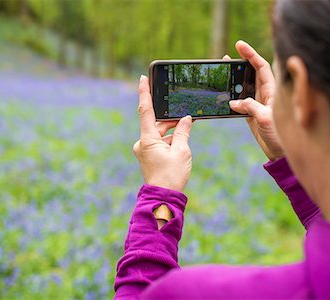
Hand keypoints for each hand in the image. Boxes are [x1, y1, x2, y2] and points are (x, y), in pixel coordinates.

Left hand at [133, 75, 192, 191]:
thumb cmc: (171, 176)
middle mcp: (143, 143)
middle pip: (157, 123)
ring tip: (187, 133)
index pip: (145, 110)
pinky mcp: (149, 156)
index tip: (142, 78)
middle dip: (171, 119)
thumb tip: (185, 119)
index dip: (144, 93)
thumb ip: (183, 132)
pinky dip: (170, 141)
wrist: (163, 198)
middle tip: (185, 115)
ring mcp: (145, 150)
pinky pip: (159, 142)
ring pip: (160, 134)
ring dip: (173, 133)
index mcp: (147, 139)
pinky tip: (181, 144)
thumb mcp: (181, 151)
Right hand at [228, 41, 283, 160]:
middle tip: (226, 58)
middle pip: (252, 74)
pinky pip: (240, 101)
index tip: (239, 45)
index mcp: (272, 91)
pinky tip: (224, 95)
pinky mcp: (252, 114)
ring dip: (234, 80)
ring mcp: (258, 104)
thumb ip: (250, 107)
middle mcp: (266, 95)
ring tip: (223, 72)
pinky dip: (231, 97)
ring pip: (245, 87)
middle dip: (240, 64)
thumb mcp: (265, 119)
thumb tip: (233, 102)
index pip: (261, 67)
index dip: (251, 55)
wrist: (280, 153)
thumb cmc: (280, 136)